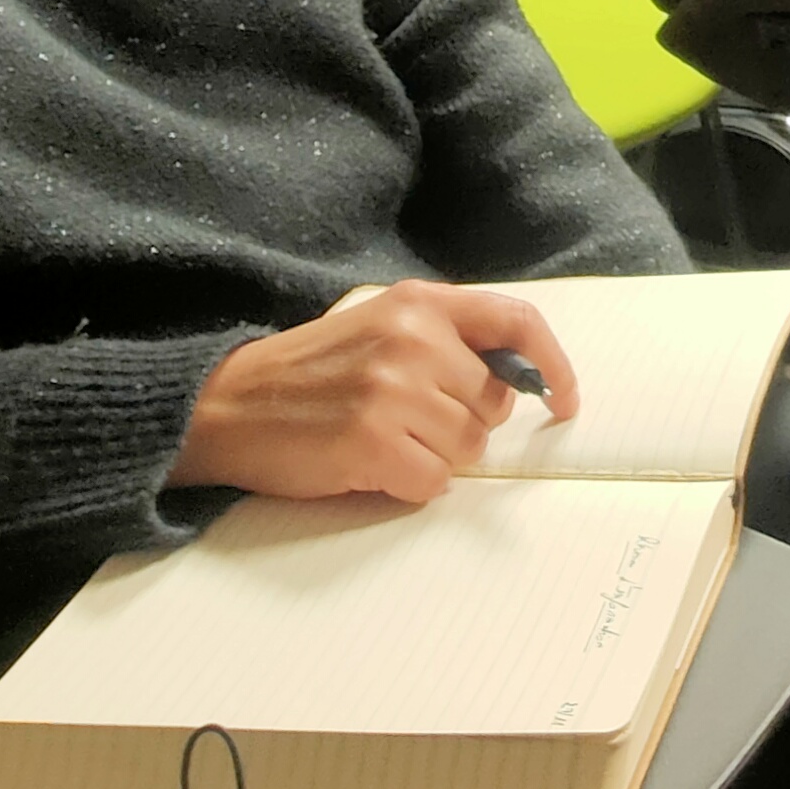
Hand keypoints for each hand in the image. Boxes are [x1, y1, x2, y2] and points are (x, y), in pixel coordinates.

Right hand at [169, 280, 579, 504]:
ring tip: (381, 440)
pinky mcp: (373, 441)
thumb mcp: (379, 325)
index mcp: (419, 303)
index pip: (516, 322)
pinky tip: (369, 465)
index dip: (553, 365)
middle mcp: (413, 339)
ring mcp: (393, 390)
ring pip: (467, 448)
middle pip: (493, 404)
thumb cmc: (309, 374)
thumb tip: (521, 381)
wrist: (225, 405)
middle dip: (463, 425)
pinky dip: (409, 485)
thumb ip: (445, 340)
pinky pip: (434, 482)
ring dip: (433, 457)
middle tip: (409, 423)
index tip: (564, 400)